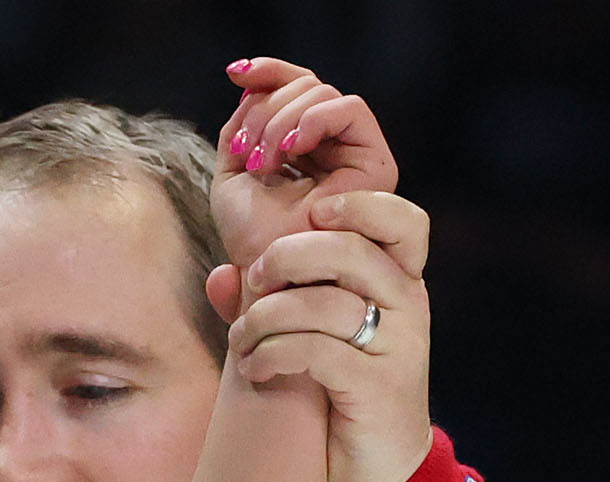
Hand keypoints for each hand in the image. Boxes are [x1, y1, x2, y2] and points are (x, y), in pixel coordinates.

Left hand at [208, 57, 398, 269]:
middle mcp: (333, 148)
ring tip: (262, 161)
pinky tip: (291, 147)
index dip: (268, 73)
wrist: (270, 281)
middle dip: (267, 107)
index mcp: (303, 149)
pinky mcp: (376, 165)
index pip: (293, 90)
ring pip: (324, 94)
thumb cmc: (250, 242)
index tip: (235, 73)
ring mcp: (355, 155)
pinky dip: (315, 117)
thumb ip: (241, 127)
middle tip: (247, 152)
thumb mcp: (233, 174)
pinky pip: (351, 109)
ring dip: (283, 118)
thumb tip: (250, 81)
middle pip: (307, 86)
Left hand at [223, 188, 434, 481]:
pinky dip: (273, 354)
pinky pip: (316, 351)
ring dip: (265, 318)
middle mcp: (408, 307)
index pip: (402, 222)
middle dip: (286, 257)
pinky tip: (254, 369)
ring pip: (324, 303)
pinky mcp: (376, 387)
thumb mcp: (318, 342)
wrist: (382, 476)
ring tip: (241, 342)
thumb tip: (220, 275)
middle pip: (349, 251)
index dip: (359, 206)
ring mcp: (397, 347)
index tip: (312, 215)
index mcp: (401, 285)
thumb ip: (275, 303)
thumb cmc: (344, 401)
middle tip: (253, 283)